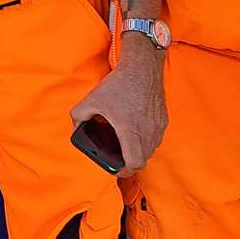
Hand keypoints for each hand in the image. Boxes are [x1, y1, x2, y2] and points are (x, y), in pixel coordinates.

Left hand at [69, 35, 165, 176]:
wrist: (142, 67)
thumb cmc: (119, 84)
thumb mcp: (92, 99)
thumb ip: (79, 116)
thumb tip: (76, 128)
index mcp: (131, 131)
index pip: (134, 163)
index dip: (124, 171)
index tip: (116, 169)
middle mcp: (148, 131)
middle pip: (143, 160)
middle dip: (130, 163)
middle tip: (118, 159)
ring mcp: (158, 126)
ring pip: (151, 149)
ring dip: (139, 152)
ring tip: (126, 146)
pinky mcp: (163, 119)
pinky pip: (156, 138)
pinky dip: (146, 140)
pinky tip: (135, 132)